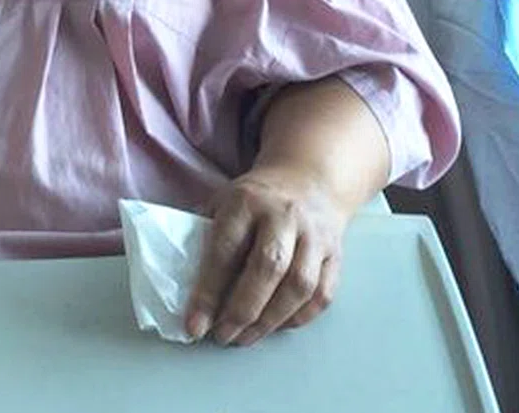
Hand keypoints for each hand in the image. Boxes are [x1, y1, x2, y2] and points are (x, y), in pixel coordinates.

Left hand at [185, 166, 349, 345]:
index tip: (195, 324)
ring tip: (245, 337)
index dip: (209, 292)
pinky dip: (299, 318)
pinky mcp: (335, 254)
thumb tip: (183, 288)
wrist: (308, 180)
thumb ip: (204, 235)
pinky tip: (276, 326)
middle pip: (268, 267)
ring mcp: (315, 235)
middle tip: (223, 336)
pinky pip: (322, 294)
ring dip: (270, 321)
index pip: (225, 249)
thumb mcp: (222, 202)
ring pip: (299, 285)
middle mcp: (284, 216)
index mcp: (246, 201)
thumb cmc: (255, 199)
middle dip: (243, 310)